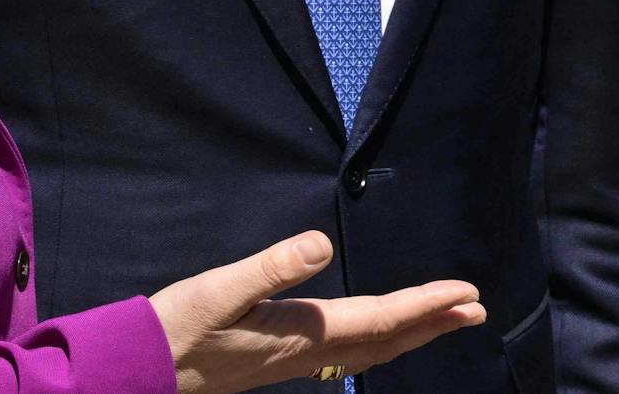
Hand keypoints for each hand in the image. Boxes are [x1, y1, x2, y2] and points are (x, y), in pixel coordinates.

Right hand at [149, 230, 485, 393]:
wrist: (142, 374)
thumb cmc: (174, 331)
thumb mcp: (217, 290)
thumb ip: (269, 268)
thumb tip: (321, 245)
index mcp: (300, 334)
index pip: (378, 320)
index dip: (425, 305)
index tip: (465, 291)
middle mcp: (306, 353)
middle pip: (384, 341)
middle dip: (432, 323)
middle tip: (475, 308)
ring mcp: (294, 360)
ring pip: (369, 351)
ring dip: (410, 333)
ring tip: (443, 318)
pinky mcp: (280, 358)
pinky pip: (346, 353)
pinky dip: (376, 341)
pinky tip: (375, 335)